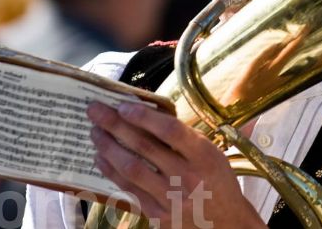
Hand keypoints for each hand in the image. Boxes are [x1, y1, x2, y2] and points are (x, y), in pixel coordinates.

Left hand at [88, 101, 265, 228]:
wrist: (227, 225)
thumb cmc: (216, 181)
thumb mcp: (210, 154)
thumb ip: (182, 138)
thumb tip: (143, 113)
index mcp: (204, 156)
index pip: (170, 131)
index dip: (144, 116)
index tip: (122, 105)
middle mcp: (188, 177)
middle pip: (145, 147)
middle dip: (115, 125)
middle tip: (95, 111)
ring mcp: (172, 200)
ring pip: (132, 169)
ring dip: (108, 148)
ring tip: (95, 132)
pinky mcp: (159, 217)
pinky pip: (129, 191)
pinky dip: (112, 172)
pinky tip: (101, 159)